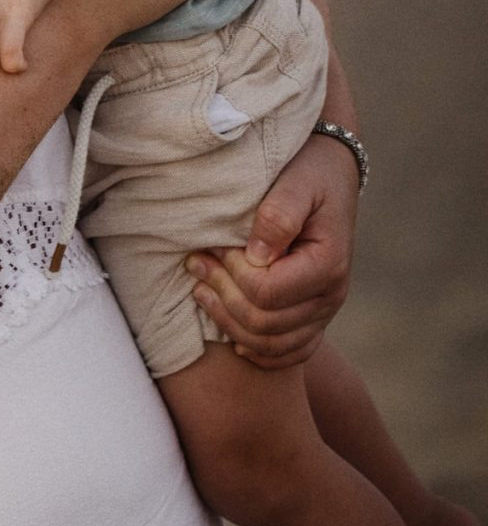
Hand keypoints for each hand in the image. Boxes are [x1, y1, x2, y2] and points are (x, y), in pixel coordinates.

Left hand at [186, 128, 358, 368]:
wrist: (330, 174)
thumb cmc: (308, 173)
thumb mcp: (296, 183)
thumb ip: (278, 216)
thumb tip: (256, 255)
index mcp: (327, 265)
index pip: (267, 292)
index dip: (232, 273)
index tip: (213, 244)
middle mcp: (331, 296)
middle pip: (265, 323)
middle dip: (221, 294)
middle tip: (194, 262)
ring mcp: (323, 311)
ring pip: (272, 344)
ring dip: (228, 322)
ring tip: (199, 289)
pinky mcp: (313, 316)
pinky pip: (290, 352)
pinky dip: (258, 351)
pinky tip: (231, 339)